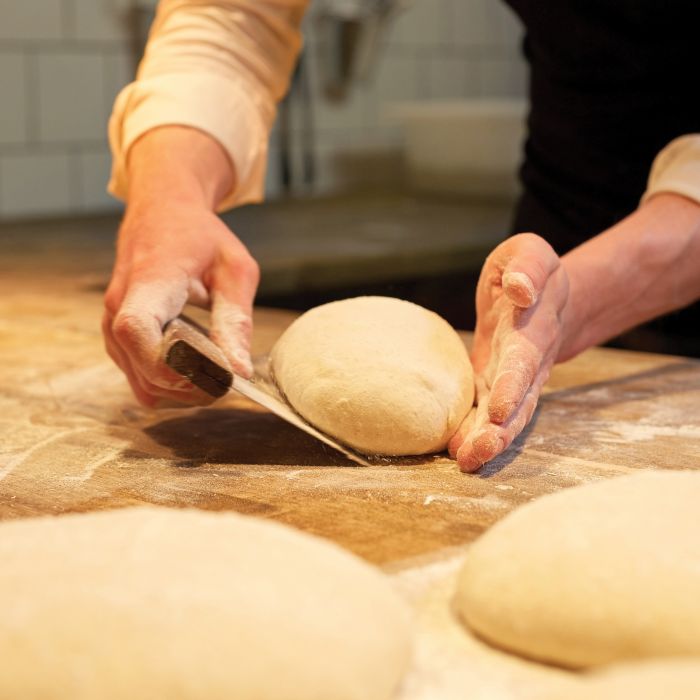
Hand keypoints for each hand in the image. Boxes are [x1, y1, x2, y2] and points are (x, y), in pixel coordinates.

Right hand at [102, 127, 258, 406]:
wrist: (162, 213)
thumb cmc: (201, 237)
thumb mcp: (234, 269)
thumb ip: (235, 320)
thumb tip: (239, 372)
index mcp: (149, 282)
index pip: (135, 330)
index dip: (170, 363)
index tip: (212, 369)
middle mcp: (119, 308)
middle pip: (146, 371)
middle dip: (194, 386)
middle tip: (230, 374)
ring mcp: (112, 327)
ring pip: (145, 384)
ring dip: (185, 391)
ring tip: (217, 370)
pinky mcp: (117, 340)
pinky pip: (142, 380)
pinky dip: (172, 386)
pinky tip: (197, 368)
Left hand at [449, 233, 569, 470]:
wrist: (541, 297)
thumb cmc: (528, 271)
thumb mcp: (529, 252)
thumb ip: (526, 266)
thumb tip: (520, 288)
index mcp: (533, 328)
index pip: (523, 360)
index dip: (513, 385)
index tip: (499, 409)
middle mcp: (527, 362)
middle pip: (518, 401)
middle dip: (499, 429)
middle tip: (477, 453)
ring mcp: (515, 380)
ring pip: (508, 418)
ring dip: (489, 441)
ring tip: (466, 462)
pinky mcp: (497, 387)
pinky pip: (490, 416)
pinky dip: (476, 434)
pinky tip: (457, 452)